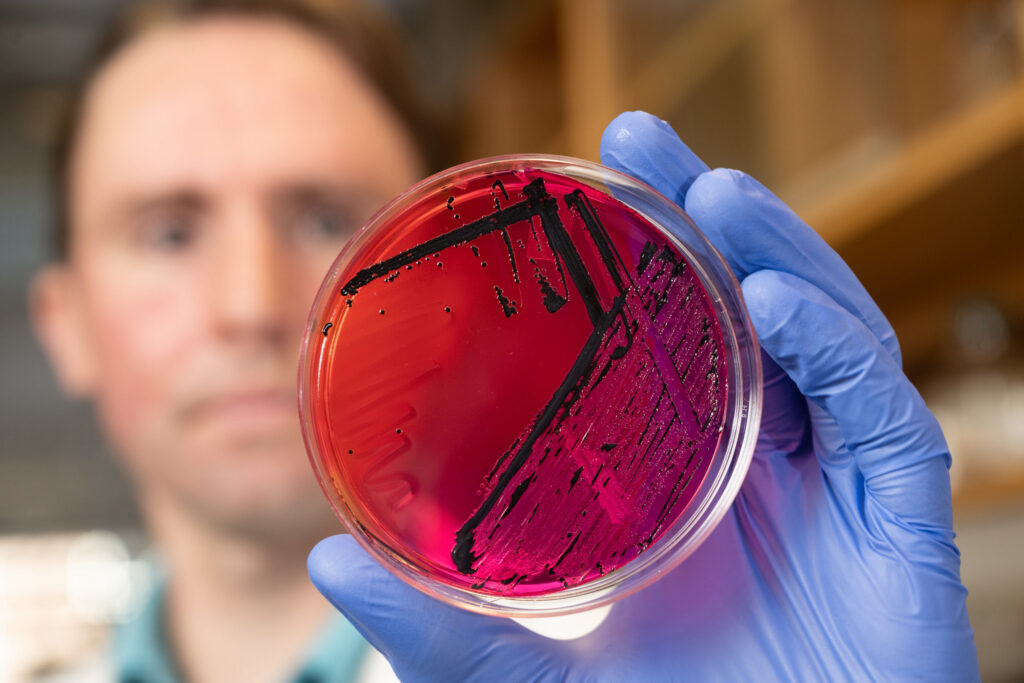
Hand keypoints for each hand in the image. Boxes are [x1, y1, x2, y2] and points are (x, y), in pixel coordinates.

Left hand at [308, 111, 978, 681]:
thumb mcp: (527, 670)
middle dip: (705, 216)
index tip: (582, 184)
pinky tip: (777, 303)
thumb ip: (440, 624)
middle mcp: (761, 459)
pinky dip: (837, 348)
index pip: (669, 336)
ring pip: (824, 335)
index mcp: (682, 474)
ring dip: (778, 252)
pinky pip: (886, 415)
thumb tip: (328, 561)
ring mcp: (834, 483)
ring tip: (716, 194)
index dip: (635, 256)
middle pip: (745, 308)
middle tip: (643, 143)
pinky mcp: (901, 521)